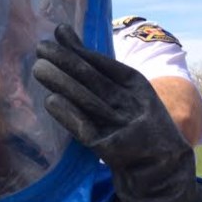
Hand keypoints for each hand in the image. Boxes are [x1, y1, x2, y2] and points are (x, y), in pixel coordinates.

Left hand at [31, 24, 201, 201]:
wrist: (162, 168)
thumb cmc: (135, 123)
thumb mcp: (127, 92)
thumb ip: (98, 68)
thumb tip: (65, 37)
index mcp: (137, 87)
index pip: (104, 64)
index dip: (80, 49)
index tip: (57, 33)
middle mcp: (131, 105)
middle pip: (93, 79)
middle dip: (66, 62)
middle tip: (41, 48)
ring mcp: (121, 127)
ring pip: (88, 100)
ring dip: (62, 83)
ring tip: (39, 68)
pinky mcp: (109, 150)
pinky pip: (85, 129)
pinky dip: (68, 115)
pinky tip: (51, 101)